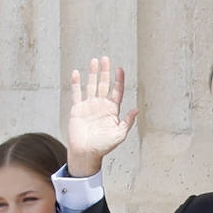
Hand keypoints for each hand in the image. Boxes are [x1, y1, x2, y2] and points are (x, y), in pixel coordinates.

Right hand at [66, 56, 138, 176]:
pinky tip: (76, 73)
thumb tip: (136, 110)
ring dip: (92, 74)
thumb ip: (127, 122)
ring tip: (94, 61)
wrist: (86, 153)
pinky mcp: (77, 109)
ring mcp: (88, 106)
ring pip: (91, 86)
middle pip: (103, 85)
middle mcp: (101, 106)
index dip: (119, 80)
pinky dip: (76, 84)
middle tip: (105, 58)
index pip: (116, 91)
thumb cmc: (104, 146)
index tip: (120, 69)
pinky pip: (76, 94)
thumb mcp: (119, 135)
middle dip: (105, 72)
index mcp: (112, 111)